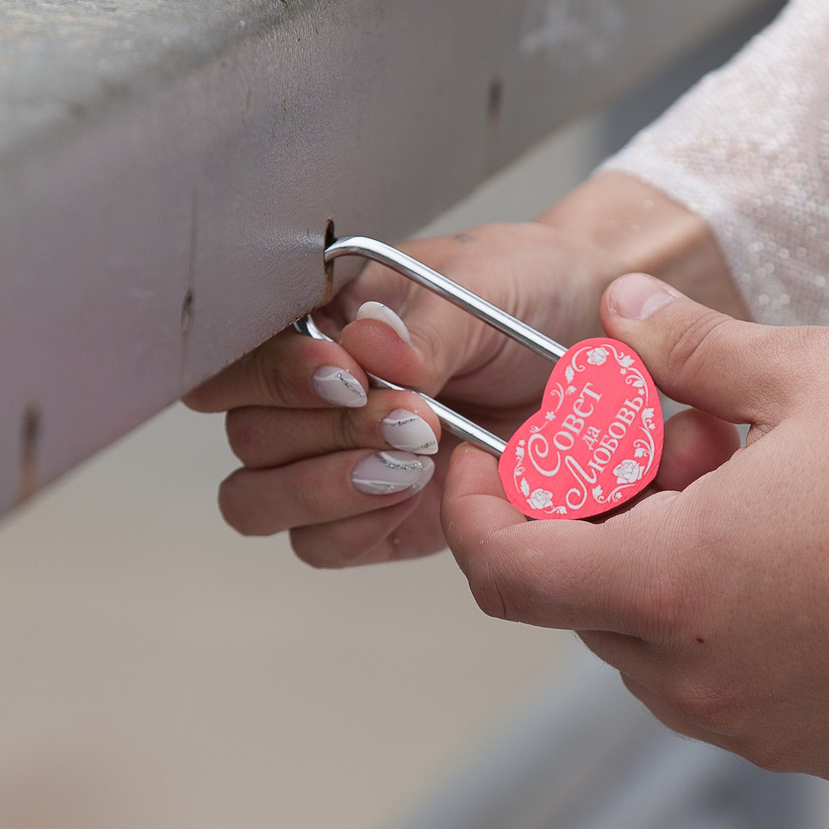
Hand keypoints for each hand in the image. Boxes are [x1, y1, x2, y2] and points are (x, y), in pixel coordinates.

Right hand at [184, 174, 746, 566]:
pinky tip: (417, 494)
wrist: (593, 341)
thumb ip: (425, 323)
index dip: (278, 374)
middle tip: (415, 420)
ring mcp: (332, 461)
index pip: (236, 359)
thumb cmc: (525, 292)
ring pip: (259, 501)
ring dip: (330, 487)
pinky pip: (321, 544)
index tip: (349, 372)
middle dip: (327, 432)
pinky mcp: (371, 518)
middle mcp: (306, 395)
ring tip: (416, 460)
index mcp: (312, 322)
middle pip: (248, 437)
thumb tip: (368, 345)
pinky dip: (358, 527)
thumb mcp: (484, 283)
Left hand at [440, 274, 828, 781]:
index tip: (478, 467)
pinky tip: (813, 560)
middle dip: (605, 520)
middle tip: (680, 439)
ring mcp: (767, 726)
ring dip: (674, 576)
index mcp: (674, 583)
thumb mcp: (806, 373)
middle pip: (588, 602)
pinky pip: (742, 693)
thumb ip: (690, 347)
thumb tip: (620, 310)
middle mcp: (702, 677)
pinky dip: (742, 630)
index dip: (472, 515)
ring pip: (662, 653)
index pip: (506, 571)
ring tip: (762, 492)